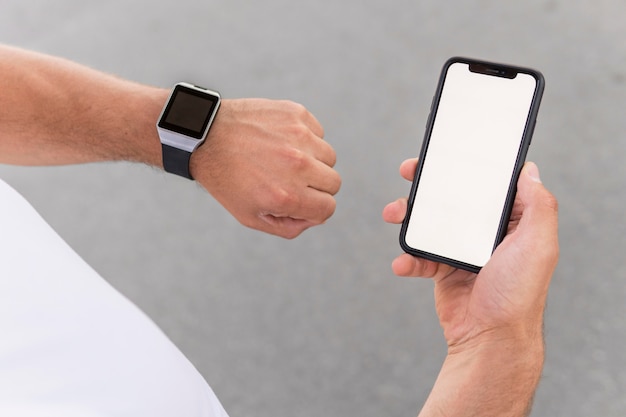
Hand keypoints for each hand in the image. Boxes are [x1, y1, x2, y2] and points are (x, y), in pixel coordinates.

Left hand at [190, 99, 340, 238]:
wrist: (205, 136)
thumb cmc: (228, 180)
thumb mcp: (250, 217)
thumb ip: (288, 227)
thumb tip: (314, 218)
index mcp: (287, 196)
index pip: (328, 208)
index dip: (315, 209)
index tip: (300, 202)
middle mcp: (297, 166)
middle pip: (334, 183)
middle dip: (317, 186)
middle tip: (292, 180)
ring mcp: (298, 137)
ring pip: (329, 156)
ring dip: (313, 160)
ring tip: (284, 158)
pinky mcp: (296, 114)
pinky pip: (318, 133)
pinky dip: (305, 138)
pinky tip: (280, 140)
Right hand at [383, 158, 558, 349]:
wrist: (490, 339)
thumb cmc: (518, 294)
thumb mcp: (538, 244)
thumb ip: (539, 205)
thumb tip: (530, 171)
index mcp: (512, 223)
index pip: (488, 186)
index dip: (467, 167)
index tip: (446, 154)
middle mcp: (486, 234)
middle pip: (453, 199)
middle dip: (428, 185)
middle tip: (409, 172)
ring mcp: (462, 252)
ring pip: (430, 224)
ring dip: (407, 217)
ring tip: (393, 214)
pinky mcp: (443, 271)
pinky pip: (420, 258)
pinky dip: (408, 259)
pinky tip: (402, 263)